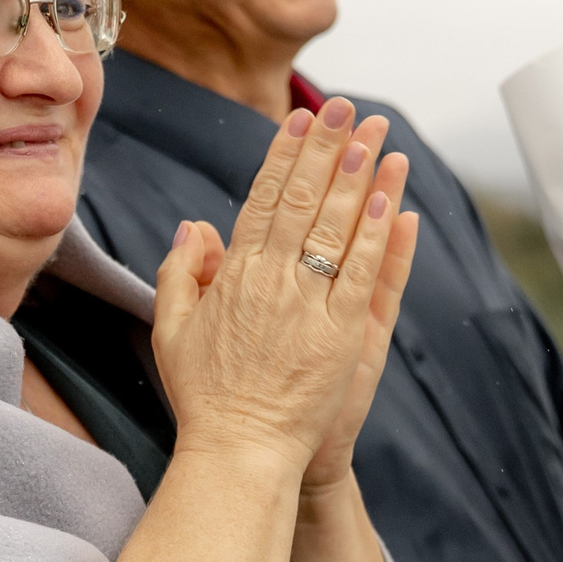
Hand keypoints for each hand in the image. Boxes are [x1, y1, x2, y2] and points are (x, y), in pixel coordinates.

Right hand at [152, 98, 414, 477]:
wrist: (237, 455)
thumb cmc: (203, 398)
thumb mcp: (171, 331)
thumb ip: (181, 274)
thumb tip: (196, 225)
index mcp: (232, 277)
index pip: (262, 200)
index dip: (283, 156)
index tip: (299, 120)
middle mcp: (270, 282)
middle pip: (303, 200)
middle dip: (325, 147)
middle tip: (343, 106)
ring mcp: (307, 307)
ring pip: (336, 227)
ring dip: (357, 176)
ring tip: (373, 133)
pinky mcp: (341, 335)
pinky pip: (362, 274)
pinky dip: (377, 234)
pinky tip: (391, 198)